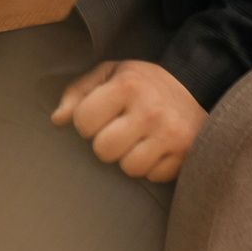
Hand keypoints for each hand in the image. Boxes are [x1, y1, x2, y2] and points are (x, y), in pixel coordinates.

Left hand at [50, 60, 204, 183]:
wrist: (194, 85)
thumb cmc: (141, 82)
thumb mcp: (108, 74)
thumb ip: (78, 93)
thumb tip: (57, 120)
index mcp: (127, 86)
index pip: (84, 121)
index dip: (85, 121)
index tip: (98, 115)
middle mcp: (150, 110)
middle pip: (104, 150)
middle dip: (104, 143)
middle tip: (116, 130)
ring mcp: (171, 135)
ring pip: (129, 168)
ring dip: (127, 158)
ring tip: (135, 140)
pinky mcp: (186, 154)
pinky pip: (154, 176)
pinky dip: (151, 166)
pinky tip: (155, 147)